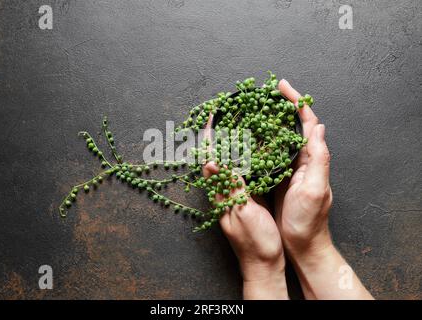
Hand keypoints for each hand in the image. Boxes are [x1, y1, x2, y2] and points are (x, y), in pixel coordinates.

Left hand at [202, 117, 287, 298]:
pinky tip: (252, 152)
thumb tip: (210, 160)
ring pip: (230, 165)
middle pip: (219, 158)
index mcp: (221, 194)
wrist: (264, 264)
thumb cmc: (255, 242)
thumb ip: (229, 186)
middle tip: (224, 115)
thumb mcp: (242, 211)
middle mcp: (225, 193)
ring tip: (237, 126)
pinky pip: (242, 175)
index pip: (212, 158)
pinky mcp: (247, 200)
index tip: (213, 115)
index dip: (211, 136)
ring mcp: (235, 196)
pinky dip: (245, 159)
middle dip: (220, 136)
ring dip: (232, 145)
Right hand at [274, 79, 372, 299]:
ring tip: (254, 108)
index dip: (295, 102)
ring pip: (279, 138)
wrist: (301, 244)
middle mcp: (302, 160)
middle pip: (293, 126)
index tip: (281, 86)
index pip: (307, 123)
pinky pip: (269, 153)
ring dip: (269, 121)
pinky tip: (248, 137)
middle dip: (281, 106)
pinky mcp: (277, 178)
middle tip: (265, 92)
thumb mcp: (315, 190)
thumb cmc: (308, 221)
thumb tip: (319, 127)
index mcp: (312, 158)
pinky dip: (260, 141)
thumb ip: (319, 159)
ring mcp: (289, 168)